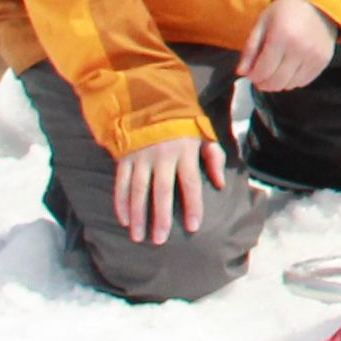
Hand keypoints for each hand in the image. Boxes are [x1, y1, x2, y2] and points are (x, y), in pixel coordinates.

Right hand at [114, 128, 226, 247]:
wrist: (151, 100)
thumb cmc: (183, 125)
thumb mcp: (204, 135)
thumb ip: (214, 158)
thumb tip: (219, 184)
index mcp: (185, 151)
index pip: (190, 183)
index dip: (192, 206)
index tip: (193, 227)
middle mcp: (162, 155)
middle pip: (162, 191)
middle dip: (161, 217)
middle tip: (160, 240)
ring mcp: (141, 156)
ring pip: (139, 190)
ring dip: (138, 215)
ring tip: (139, 237)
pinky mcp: (125, 156)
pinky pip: (121, 183)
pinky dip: (121, 202)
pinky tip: (123, 220)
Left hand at [242, 0, 338, 93]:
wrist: (318, 3)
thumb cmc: (285, 11)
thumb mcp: (262, 22)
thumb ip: (250, 48)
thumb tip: (241, 72)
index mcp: (281, 36)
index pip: (263, 70)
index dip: (253, 76)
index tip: (250, 74)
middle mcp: (300, 49)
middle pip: (276, 82)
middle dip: (264, 83)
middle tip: (260, 77)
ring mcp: (314, 57)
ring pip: (290, 85)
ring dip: (278, 83)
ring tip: (274, 72)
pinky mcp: (323, 61)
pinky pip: (304, 82)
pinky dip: (293, 81)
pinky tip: (289, 70)